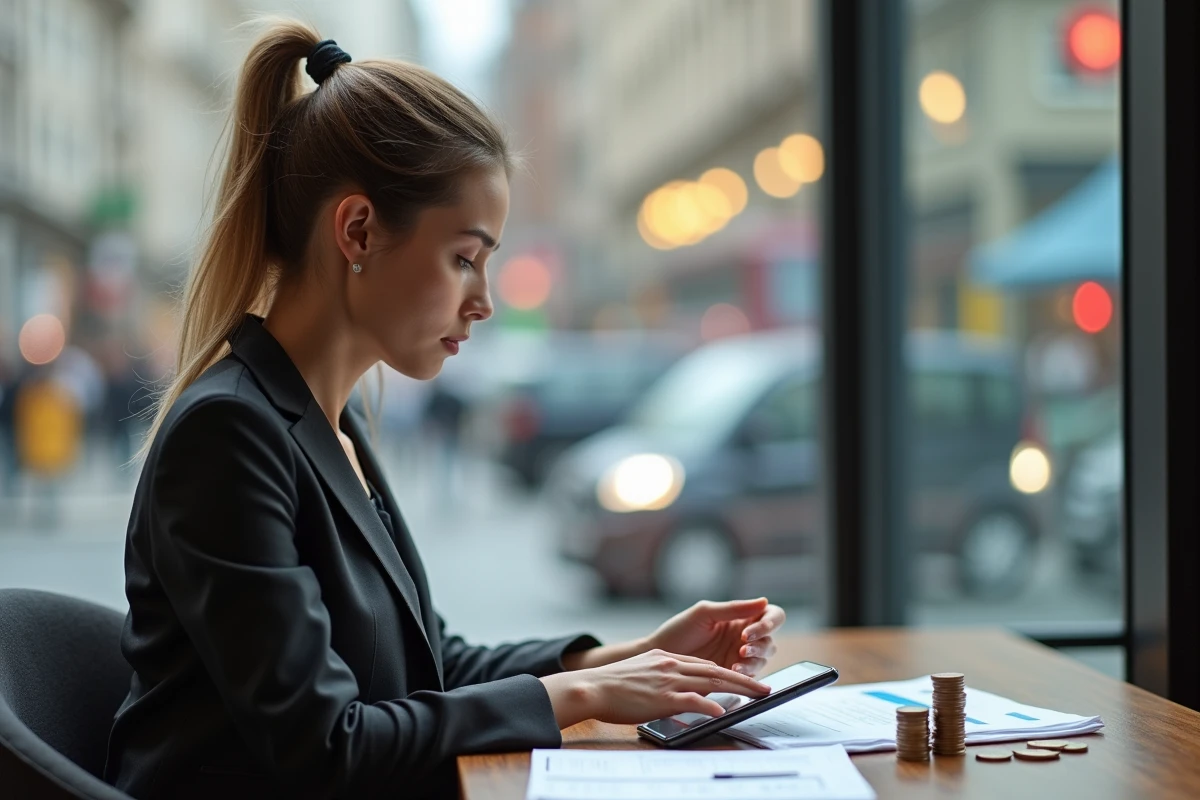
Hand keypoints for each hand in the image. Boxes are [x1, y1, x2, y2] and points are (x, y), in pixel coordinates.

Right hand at [539, 650, 769, 727]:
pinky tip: (723, 711)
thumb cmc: (612, 685)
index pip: (704, 663)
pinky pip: (693, 700)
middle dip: (743, 678)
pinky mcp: (663, 697)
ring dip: (739, 688)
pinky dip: (710, 705)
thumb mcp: (641, 672)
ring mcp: (668, 680)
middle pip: (716, 669)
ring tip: (758, 695)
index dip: (727, 670)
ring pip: (712, 681)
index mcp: (666, 658)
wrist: (593, 687)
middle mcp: (671, 664)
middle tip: (763, 687)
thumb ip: (660, 676)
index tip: (742, 678)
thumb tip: (674, 689)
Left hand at [647, 597, 785, 676]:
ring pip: (764, 657)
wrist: (662, 656)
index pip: (771, 616)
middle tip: (743, 648)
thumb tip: (763, 600)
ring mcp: (740, 655)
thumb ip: (734, 608)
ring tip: (737, 661)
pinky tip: (734, 670)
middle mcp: (744, 636)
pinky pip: (751, 674)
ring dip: (755, 659)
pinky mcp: (734, 674)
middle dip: (761, 644)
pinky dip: (747, 672)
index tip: (749, 632)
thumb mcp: (705, 614)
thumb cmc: (679, 630)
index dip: (768, 623)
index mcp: (741, 617)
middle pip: (770, 638)